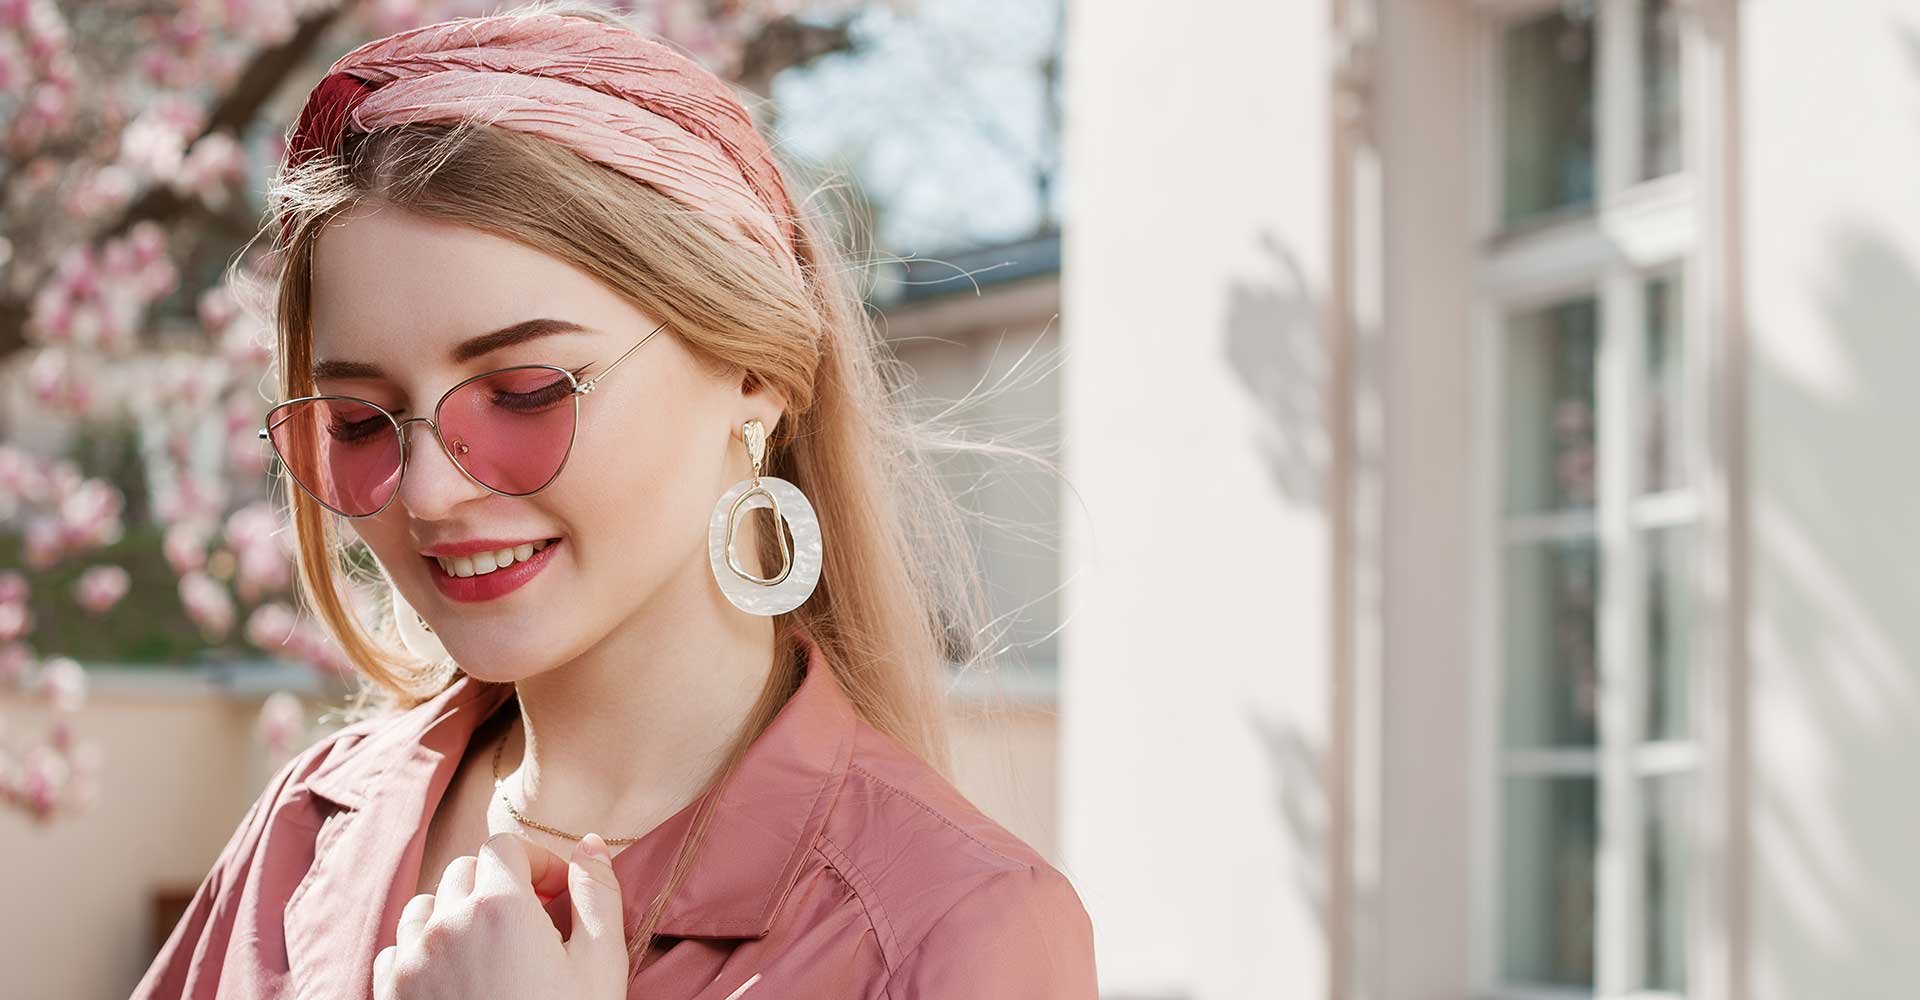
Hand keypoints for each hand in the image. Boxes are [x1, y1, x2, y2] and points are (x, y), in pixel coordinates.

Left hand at [373, 831, 628, 999]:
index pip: (506, 847)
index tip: (559, 893)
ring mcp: (411, 962)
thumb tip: (590, 845)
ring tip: (492, 947)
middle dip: (501, 884)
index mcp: (499, 906)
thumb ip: (597, 894)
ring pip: (426, 907)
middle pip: (466, 870)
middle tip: (534, 921)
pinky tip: (457, 976)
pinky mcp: (391, 996)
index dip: (538, 861)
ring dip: (458, 912)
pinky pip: (397, 950)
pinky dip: (424, 949)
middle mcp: (445, 924)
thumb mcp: (600, 963)